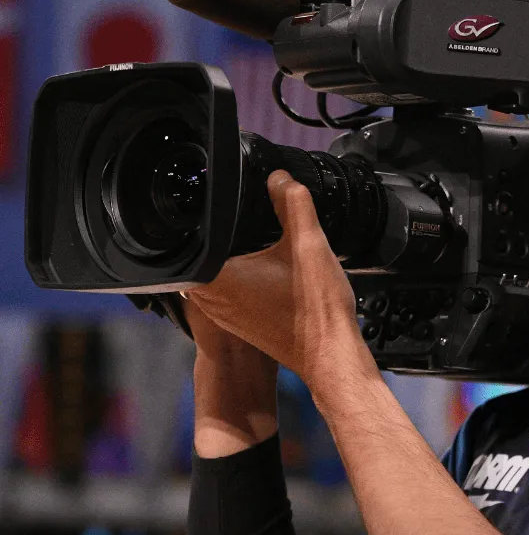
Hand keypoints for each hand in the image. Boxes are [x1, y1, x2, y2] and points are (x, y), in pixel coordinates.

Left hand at [187, 171, 373, 391]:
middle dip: (216, 239)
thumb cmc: (317, 310)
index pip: (192, 238)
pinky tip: (262, 274)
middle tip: (238, 223)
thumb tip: (280, 178)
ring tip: (249, 245)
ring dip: (225, 262)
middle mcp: (212, 299)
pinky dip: (237, 282)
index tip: (219, 207)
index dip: (204, 218)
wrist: (331, 355)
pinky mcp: (239, 326)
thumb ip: (292, 203)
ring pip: (210, 277)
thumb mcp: (309, 244)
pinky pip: (224, 295)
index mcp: (219, 275)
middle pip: (199, 256)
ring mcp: (224, 316)